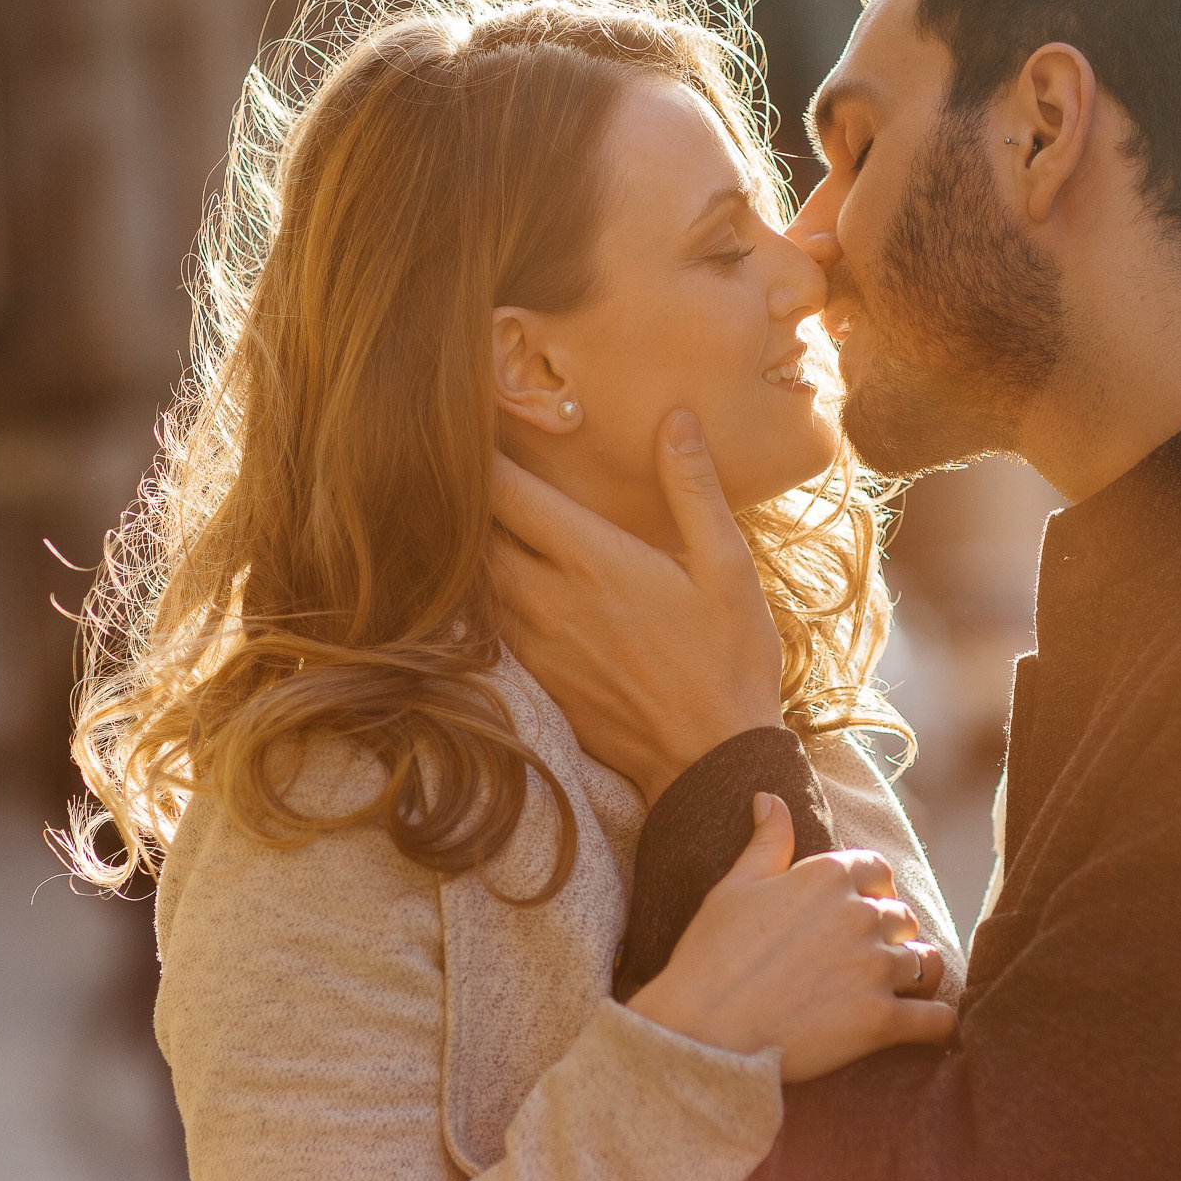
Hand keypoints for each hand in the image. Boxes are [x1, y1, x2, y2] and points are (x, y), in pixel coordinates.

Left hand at [492, 409, 783, 801]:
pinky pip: (486, 621)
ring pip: (473, 578)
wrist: (709, 761)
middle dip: (461, 494)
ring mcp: (534, 641)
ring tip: (462, 508)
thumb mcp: (728, 568)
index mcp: (592, 559)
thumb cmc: (728, 660)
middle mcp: (548, 597)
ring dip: (466, 542)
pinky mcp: (534, 676)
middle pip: (473, 531)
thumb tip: (674, 418)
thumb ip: (693, 489)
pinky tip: (489, 575)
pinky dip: (479, 591)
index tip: (468, 419)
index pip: (507, 491)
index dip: (478, 452)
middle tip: (452, 459)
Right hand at [628, 795, 954, 1081]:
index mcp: (826, 876)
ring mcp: (874, 969)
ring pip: (927, 963)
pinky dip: (937, 1024)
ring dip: (917, 974)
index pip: (877, 870)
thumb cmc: (710, 957)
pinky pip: (937, 1019)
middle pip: (903, 917)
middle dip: (891, 935)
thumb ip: (766, 843)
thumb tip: (770, 798)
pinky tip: (925, 1028)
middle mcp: (859, 916)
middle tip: (867, 958)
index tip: (858, 909)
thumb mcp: (733, 888)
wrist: (701, 1031)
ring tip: (901, 989)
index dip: (871, 890)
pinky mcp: (882, 1021)